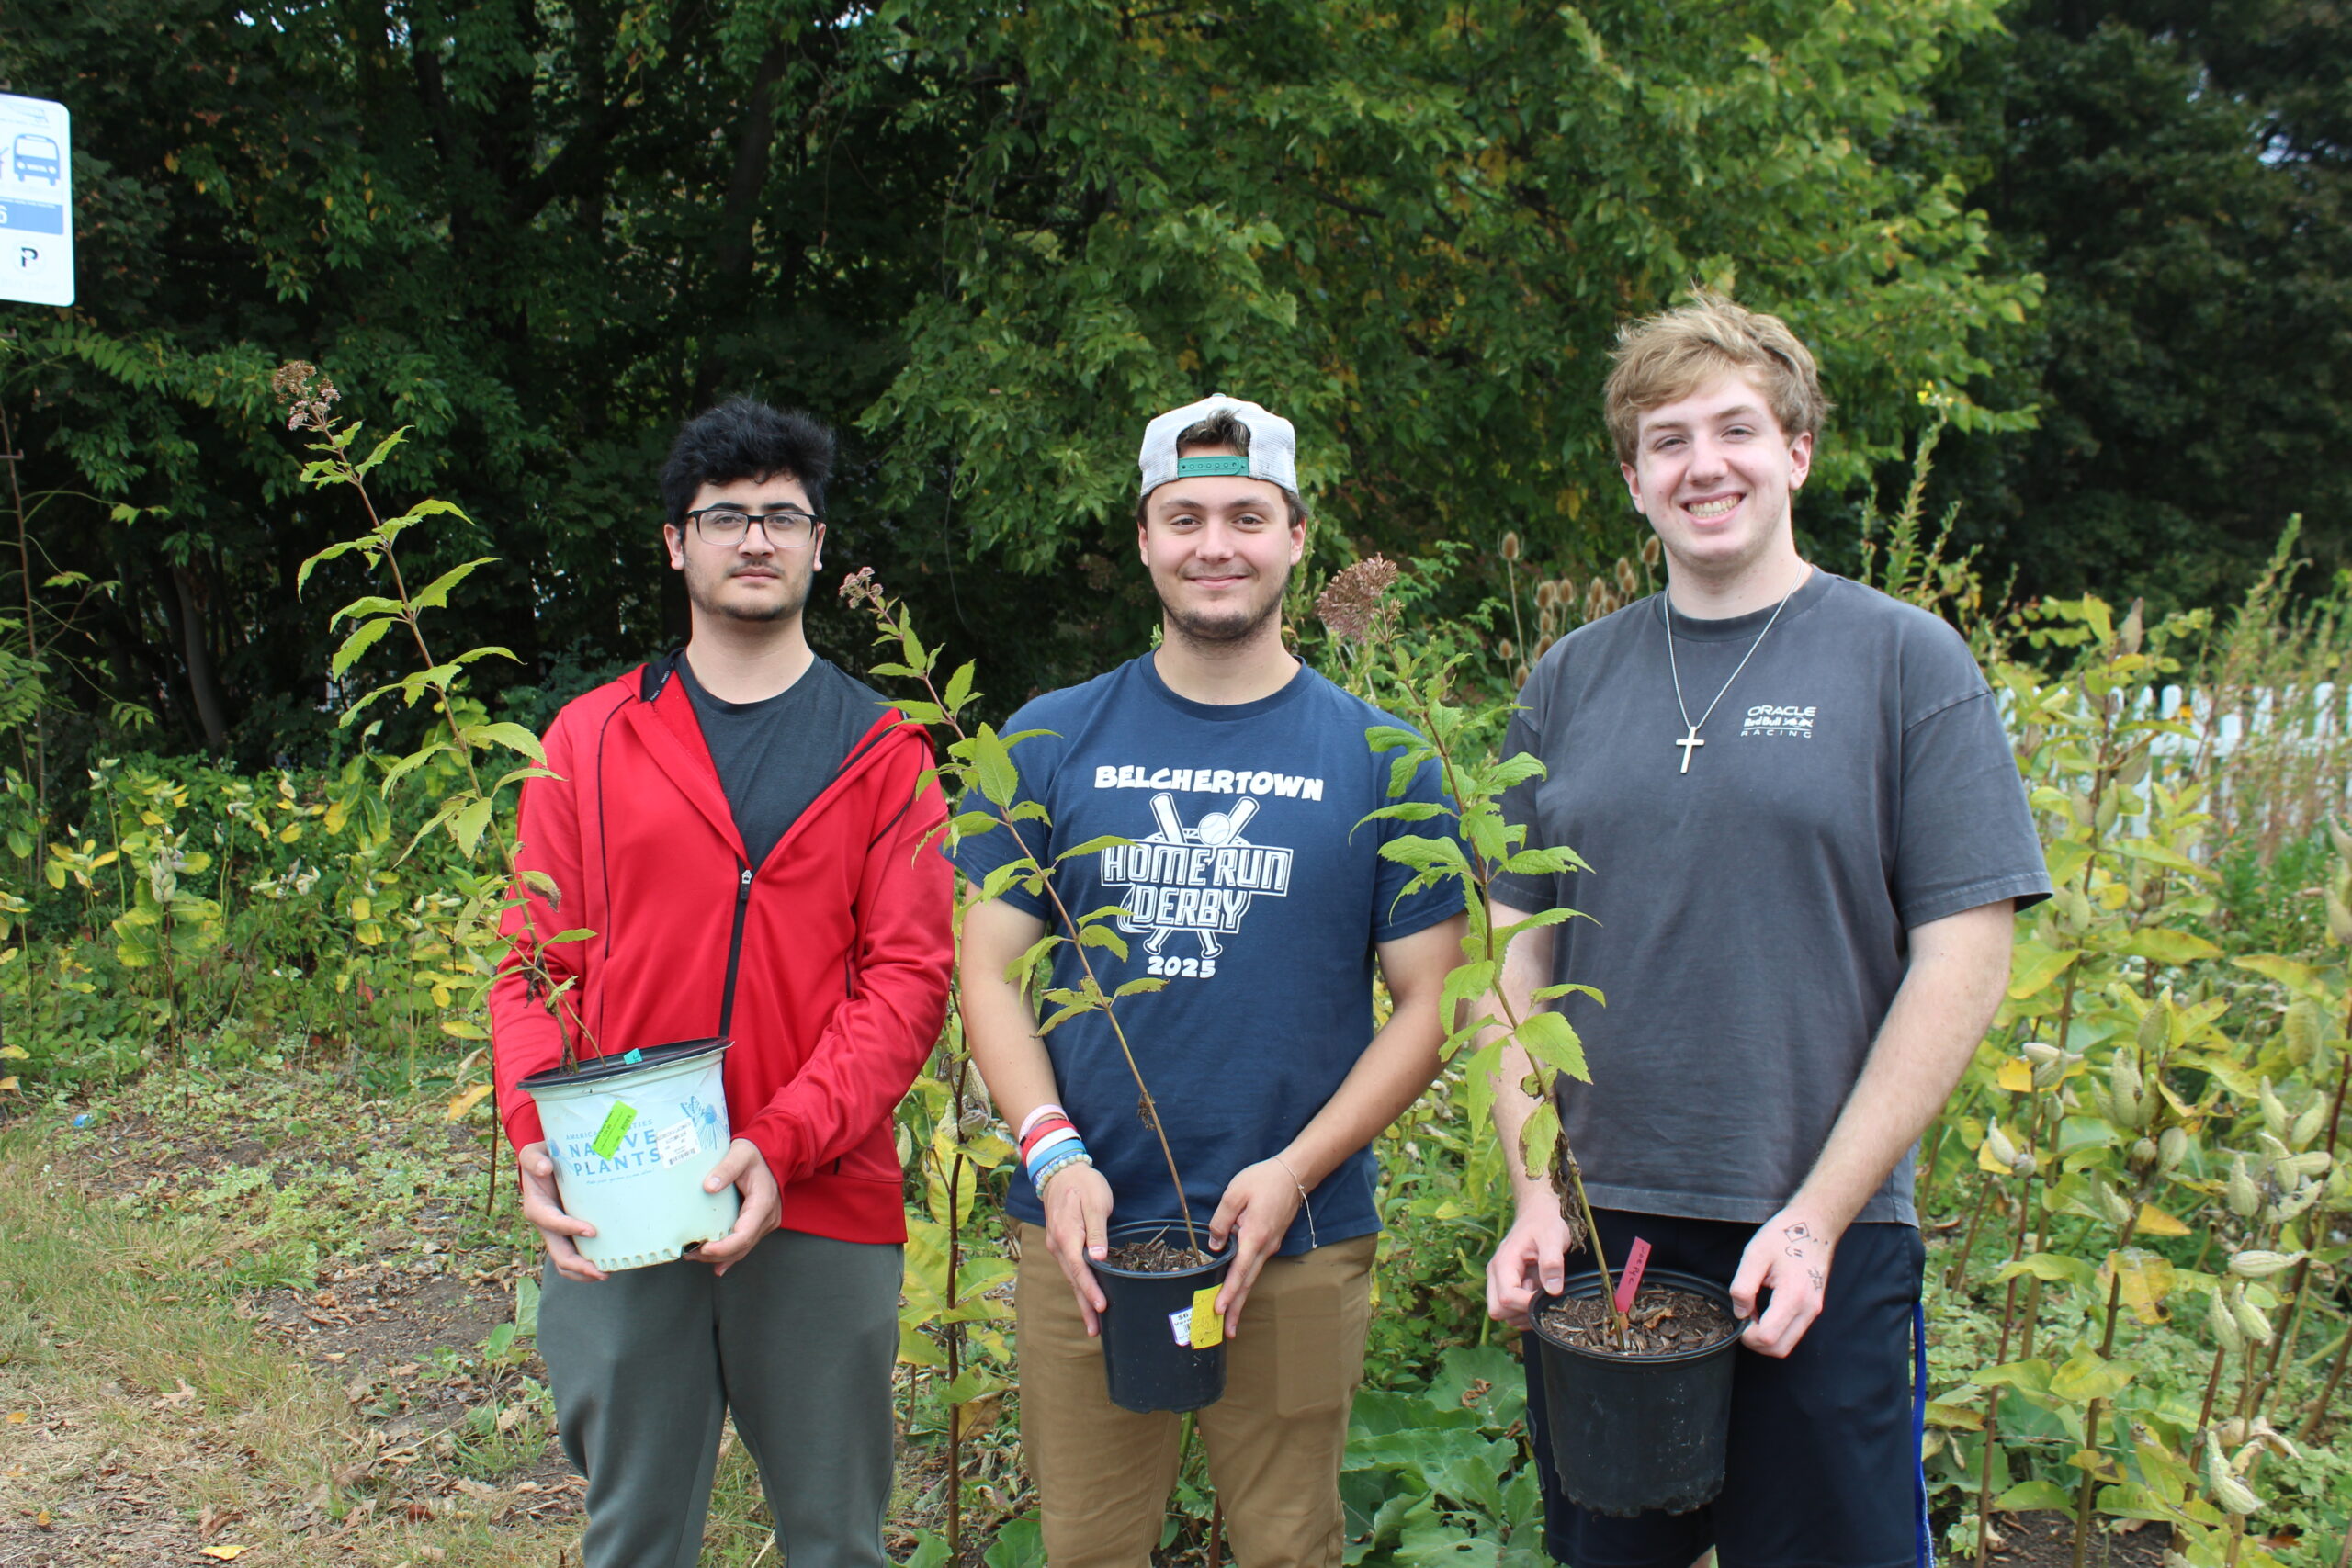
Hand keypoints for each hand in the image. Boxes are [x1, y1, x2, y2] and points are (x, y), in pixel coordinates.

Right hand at [518, 1141, 606, 1283]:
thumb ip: (534, 1159)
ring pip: (565, 1262)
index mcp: (537, 1207)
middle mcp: (546, 1225)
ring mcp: (558, 1233)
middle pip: (558, 1255)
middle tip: (602, 1272)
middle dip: (579, 1267)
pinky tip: (608, 1264)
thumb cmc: (542, 1159)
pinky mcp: (569, 1234)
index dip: (569, 1228)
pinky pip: (576, 1254)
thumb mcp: (533, 1153)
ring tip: (606, 1274)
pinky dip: (588, 1263)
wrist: (546, 1164)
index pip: (551, 1223)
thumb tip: (546, 1168)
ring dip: (583, 1273)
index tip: (592, 1231)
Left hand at [689, 1139, 782, 1276]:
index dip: (724, 1247)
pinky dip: (729, 1255)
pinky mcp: (758, 1224)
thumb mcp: (740, 1154)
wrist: (770, 1154)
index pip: (744, 1234)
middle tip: (690, 1253)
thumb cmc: (755, 1154)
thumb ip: (725, 1169)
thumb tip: (708, 1187)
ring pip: (742, 1248)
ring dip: (719, 1256)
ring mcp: (764, 1223)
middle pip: (742, 1247)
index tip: (703, 1247)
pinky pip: (744, 1244)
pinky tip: (718, 1266)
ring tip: (694, 1255)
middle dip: (715, 1254)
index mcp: (763, 1203)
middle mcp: (767, 1217)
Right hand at [1042, 1163, 1114, 1334]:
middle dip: (1085, 1306)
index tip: (1102, 1307)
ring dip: (1081, 1299)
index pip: (1079, 1269)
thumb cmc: (1083, 1184)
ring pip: (1070, 1277)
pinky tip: (1086, 1297)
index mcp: (1067, 1234)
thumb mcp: (1095, 1202)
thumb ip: (1097, 1230)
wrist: (1060, 1171)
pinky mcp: (1061, 1244)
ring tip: (1093, 1324)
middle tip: (1095, 1330)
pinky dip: (1079, 1286)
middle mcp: (1058, 1244)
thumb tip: (1099, 1258)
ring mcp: (1057, 1246)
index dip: (1090, 1289)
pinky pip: (1070, 1270)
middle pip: (1073, 1280)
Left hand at [1207, 1159, 1305, 1337]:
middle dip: (1236, 1308)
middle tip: (1226, 1332)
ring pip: (1252, 1276)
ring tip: (1229, 1318)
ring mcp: (1270, 1246)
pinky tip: (1237, 1288)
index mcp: (1254, 1236)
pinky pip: (1255, 1266)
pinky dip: (1245, 1281)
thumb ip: (1221, 1221)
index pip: (1239, 1271)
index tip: (1219, 1310)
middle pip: (1248, 1283)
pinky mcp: (1271, 1241)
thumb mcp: (1235, 1193)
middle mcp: (1265, 1247)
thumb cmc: (1264, 1180)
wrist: (1295, 1174)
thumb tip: (1214, 1245)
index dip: (1229, 1292)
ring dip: (1241, 1298)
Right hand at [1486, 1202, 1579, 1328]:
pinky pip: (1510, 1309)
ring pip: (1503, 1313)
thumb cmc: (1544, 1222)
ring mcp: (1499, 1280)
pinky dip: (1524, 1310)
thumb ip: (1552, 1262)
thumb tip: (1553, 1290)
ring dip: (1523, 1312)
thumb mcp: (1553, 1237)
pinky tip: (1537, 1293)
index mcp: (1503, 1263)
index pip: (1506, 1298)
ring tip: (1539, 1291)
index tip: (1546, 1295)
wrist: (1538, 1212)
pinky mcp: (1507, 1284)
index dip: (1527, 1304)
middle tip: (1540, 1295)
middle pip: (1498, 1310)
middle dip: (1521, 1311)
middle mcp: (1495, 1274)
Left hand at [1729, 1207, 1836, 1356]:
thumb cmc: (1784, 1236)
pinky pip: (1793, 1332)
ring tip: (1753, 1315)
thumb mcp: (1755, 1254)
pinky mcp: (1814, 1308)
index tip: (1738, 1318)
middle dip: (1756, 1343)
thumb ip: (1743, 1286)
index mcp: (1793, 1296)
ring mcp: (1814, 1310)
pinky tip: (1765, 1312)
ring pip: (1788, 1345)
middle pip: (1779, 1349)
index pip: (1768, 1337)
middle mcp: (1808, 1308)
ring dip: (1767, 1339)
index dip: (1747, 1335)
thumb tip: (1740, 1312)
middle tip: (1743, 1321)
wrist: (1814, 1225)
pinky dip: (1777, 1331)